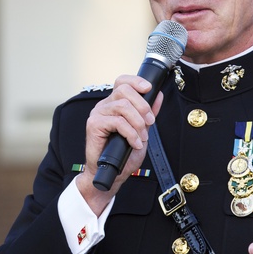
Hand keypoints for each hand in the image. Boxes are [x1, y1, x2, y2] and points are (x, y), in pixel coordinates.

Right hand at [76, 75, 162, 212]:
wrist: (111, 173)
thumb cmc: (122, 154)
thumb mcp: (141, 131)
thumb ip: (148, 113)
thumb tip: (158, 96)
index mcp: (114, 104)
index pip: (122, 82)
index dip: (136, 81)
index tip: (149, 88)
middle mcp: (104, 106)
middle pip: (124, 90)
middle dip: (142, 105)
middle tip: (150, 122)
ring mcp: (98, 114)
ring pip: (122, 106)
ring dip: (138, 123)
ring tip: (141, 137)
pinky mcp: (94, 125)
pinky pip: (118, 122)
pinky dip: (131, 133)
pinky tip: (134, 143)